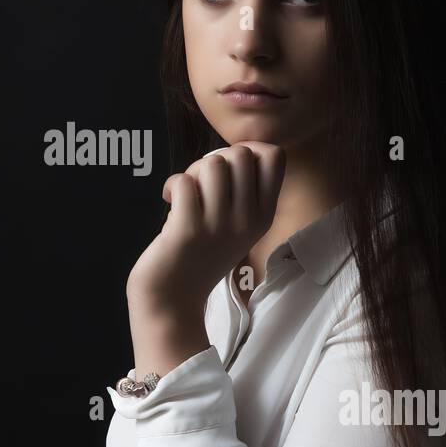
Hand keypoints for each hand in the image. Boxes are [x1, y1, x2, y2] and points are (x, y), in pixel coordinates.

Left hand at [126, 141, 285, 323]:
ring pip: (212, 164)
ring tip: (186, 195)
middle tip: (201, 185)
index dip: (249, 149)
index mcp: (264, 215)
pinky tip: (170, 202)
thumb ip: (243, 190)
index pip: (275, 156)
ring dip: (192, 173)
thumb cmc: (200, 252)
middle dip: (215, 160)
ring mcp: (219, 226)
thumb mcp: (238, 225)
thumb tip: (235, 150)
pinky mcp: (189, 230)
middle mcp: (248, 220)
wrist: (174, 297)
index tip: (229, 168)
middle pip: (240, 154)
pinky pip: (184, 182)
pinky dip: (172, 186)